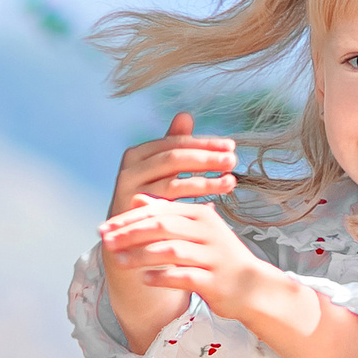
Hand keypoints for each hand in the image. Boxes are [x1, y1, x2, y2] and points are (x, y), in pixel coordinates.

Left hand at [99, 194, 267, 322]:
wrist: (254, 287)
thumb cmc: (219, 258)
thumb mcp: (195, 231)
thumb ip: (167, 214)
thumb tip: (137, 198)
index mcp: (201, 215)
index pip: (159, 210)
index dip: (129, 219)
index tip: (105, 228)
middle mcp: (207, 231)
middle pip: (162, 226)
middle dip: (130, 234)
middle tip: (106, 242)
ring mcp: (212, 256)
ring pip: (170, 250)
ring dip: (140, 255)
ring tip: (119, 261)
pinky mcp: (214, 281)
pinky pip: (183, 276)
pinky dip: (161, 277)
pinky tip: (144, 279)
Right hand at [108, 108, 235, 218]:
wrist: (124, 241)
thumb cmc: (147, 201)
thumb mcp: (158, 172)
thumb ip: (171, 146)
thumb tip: (185, 115)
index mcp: (137, 154)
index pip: (175, 143)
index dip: (204, 143)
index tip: (231, 146)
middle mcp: (130, 170)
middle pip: (174, 159)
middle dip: (206, 159)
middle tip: (232, 160)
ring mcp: (131, 193)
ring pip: (173, 184)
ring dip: (205, 182)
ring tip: (230, 182)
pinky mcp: (137, 216)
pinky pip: (171, 209)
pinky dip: (194, 205)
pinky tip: (214, 205)